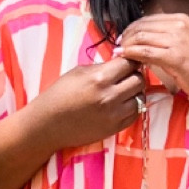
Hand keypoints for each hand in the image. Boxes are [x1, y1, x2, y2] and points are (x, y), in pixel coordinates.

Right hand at [28, 54, 144, 150]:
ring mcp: (114, 114)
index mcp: (99, 78)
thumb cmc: (59, 95)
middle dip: (135, 74)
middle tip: (127, 75)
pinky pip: (135, 114)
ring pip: (141, 98)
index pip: (129, 63)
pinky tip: (122, 103)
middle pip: (139, 80)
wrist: (48, 124)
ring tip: (124, 90)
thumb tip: (119, 63)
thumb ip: (101, 67)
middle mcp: (110, 96)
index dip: (129, 60)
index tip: (126, 61)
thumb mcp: (78, 72)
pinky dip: (132, 107)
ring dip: (135, 92)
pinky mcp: (115, 128)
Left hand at [116, 14, 188, 107]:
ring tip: (119, 55)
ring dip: (126, 46)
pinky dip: (132, 54)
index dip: (131, 29)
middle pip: (141, 26)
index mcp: (181, 19)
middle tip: (117, 48)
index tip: (123, 40)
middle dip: (125, 37)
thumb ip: (169, 40)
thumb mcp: (188, 44)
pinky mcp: (175, 56)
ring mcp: (177, 39)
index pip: (147, 19)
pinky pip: (146, 52)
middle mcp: (179, 25)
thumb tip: (146, 43)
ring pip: (141, 37)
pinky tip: (126, 59)